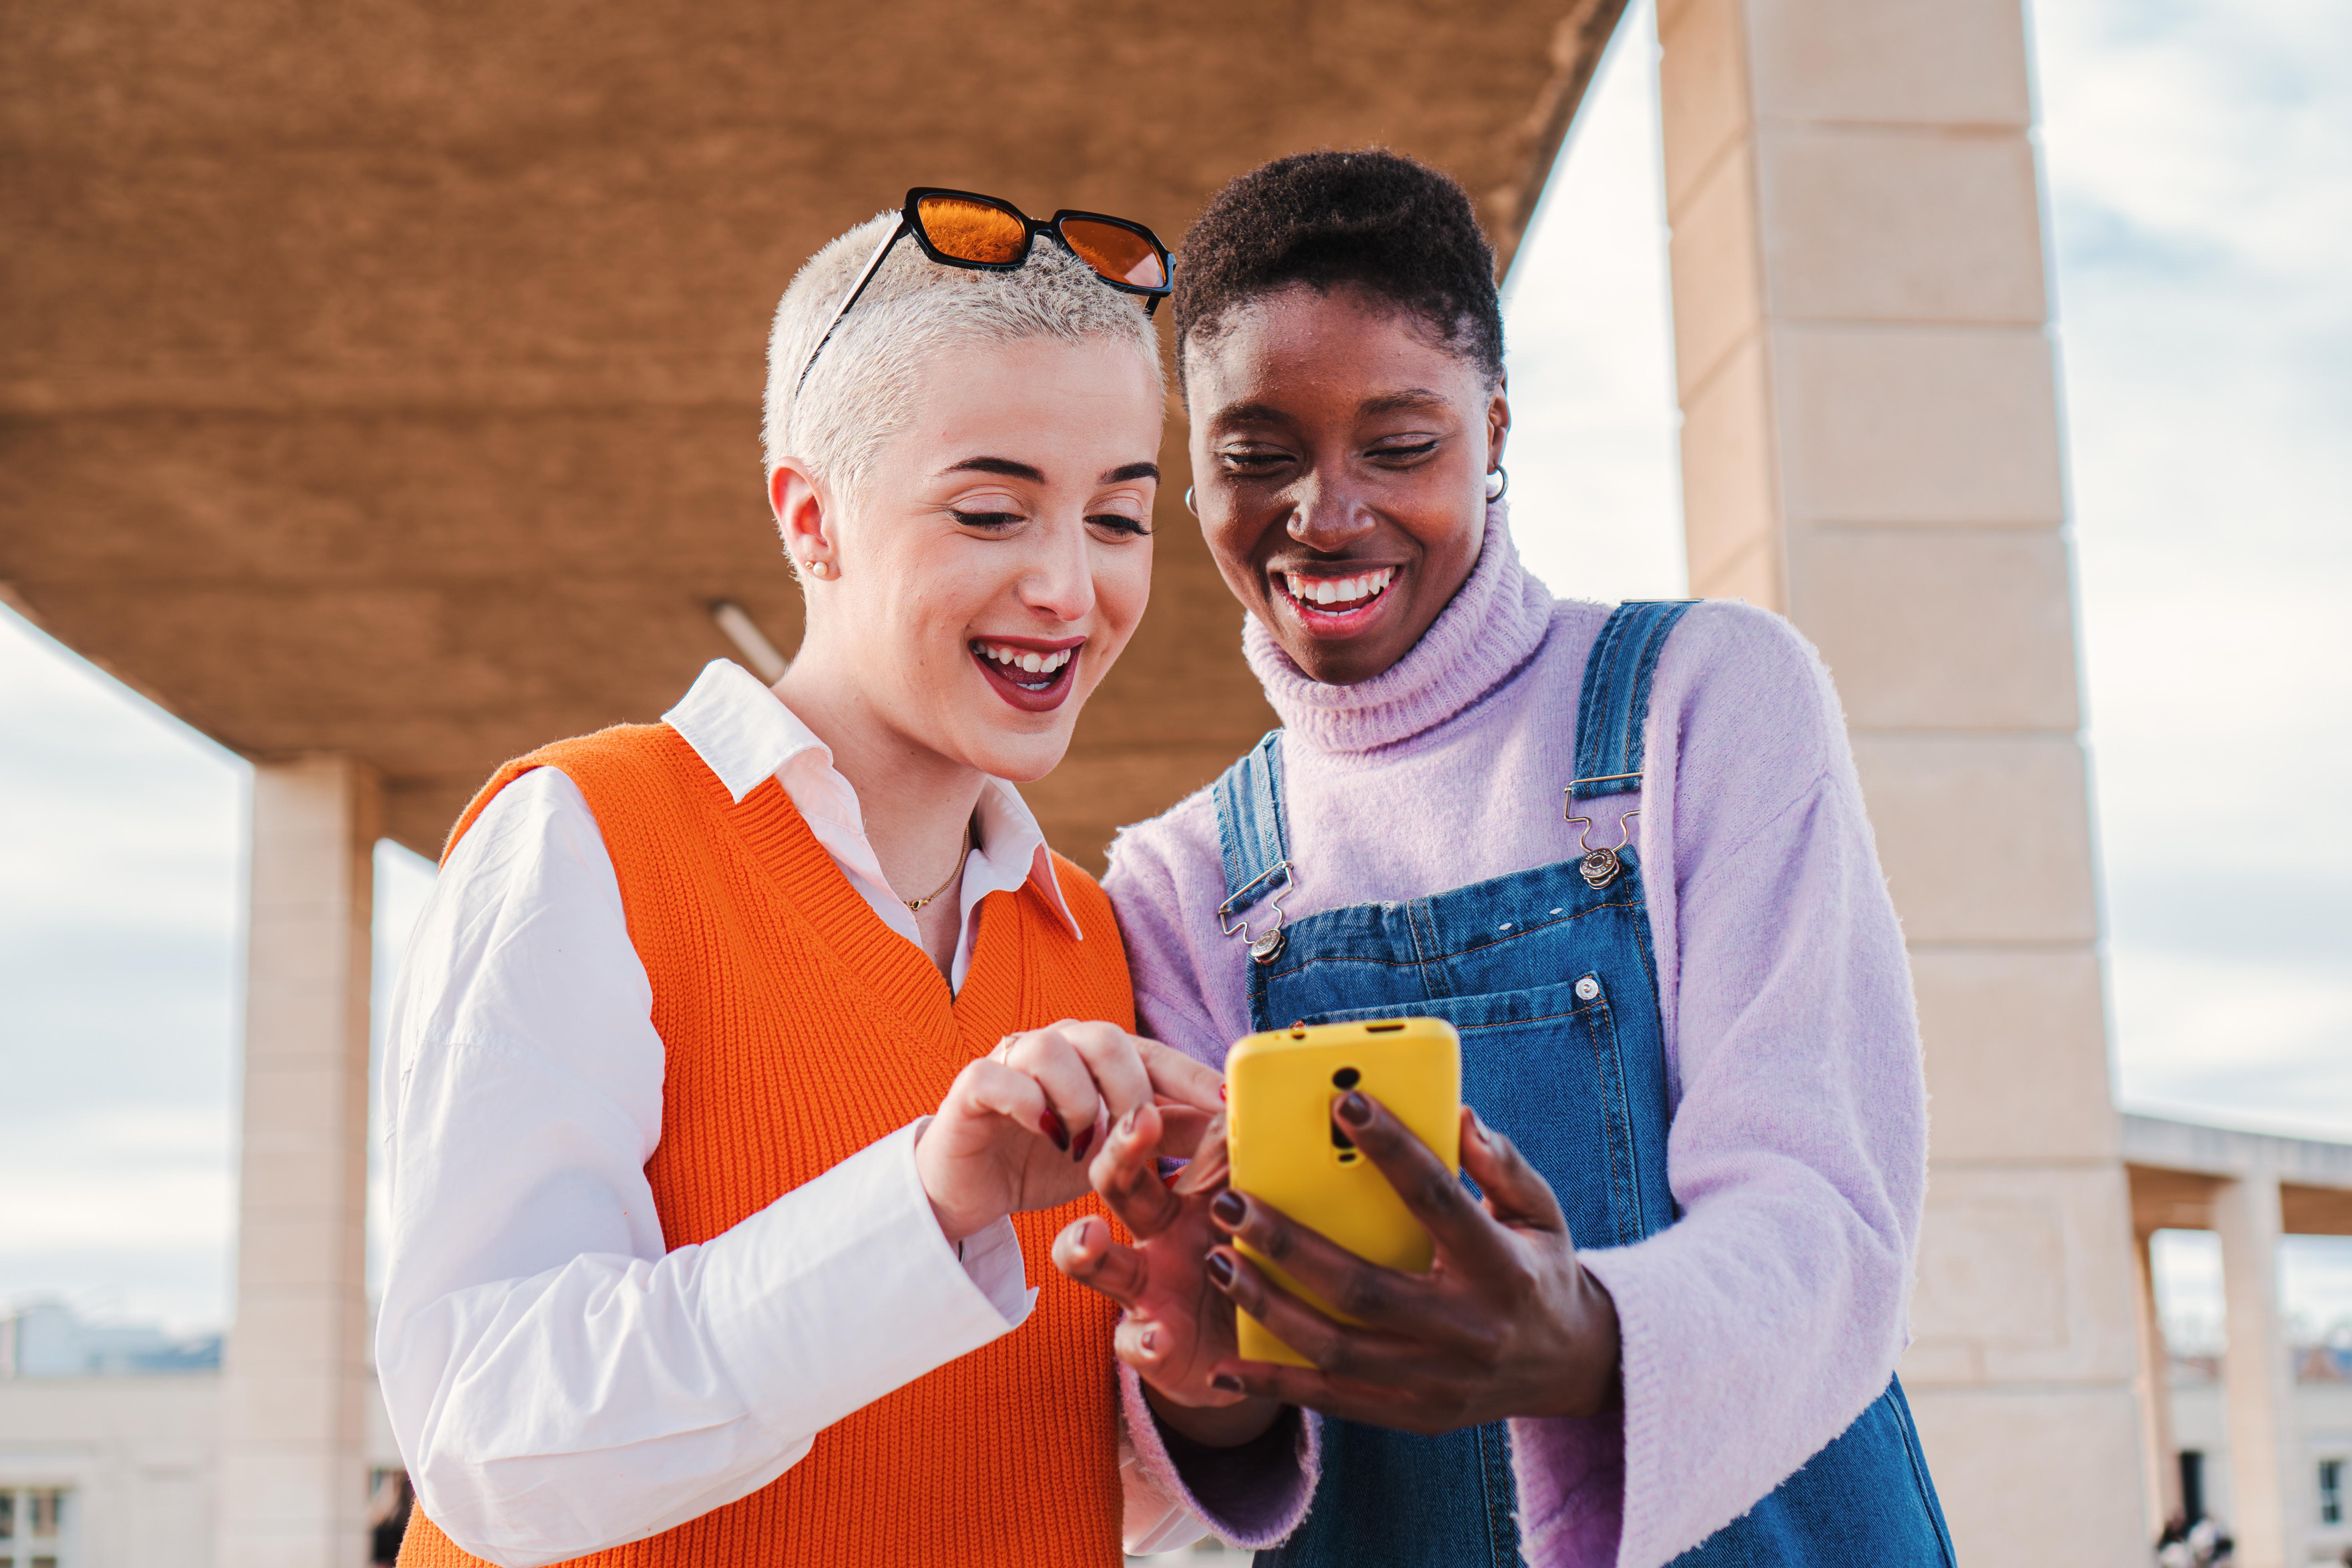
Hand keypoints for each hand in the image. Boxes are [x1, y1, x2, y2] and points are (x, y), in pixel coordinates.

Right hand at [916, 1021, 1223, 1242]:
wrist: (973, 1189)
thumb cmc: (1047, 1162)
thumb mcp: (1113, 1153)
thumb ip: (1159, 1134)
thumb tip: (1225, 1129)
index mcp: (1097, 1057)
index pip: (1155, 1054)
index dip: (1192, 1077)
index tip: (1228, 1106)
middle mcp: (1058, 1045)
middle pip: (1106, 1038)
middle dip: (1131, 1092)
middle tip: (1135, 1139)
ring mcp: (1012, 1059)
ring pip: (1052, 1050)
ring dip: (1077, 1103)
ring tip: (1080, 1146)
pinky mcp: (973, 1084)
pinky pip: (1000, 1077)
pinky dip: (1027, 1103)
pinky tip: (1041, 1133)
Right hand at [1052, 1104, 1283, 1447]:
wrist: (1255, 1351)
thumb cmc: (1256, 1265)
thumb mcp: (1261, 1209)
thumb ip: (1259, 1166)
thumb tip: (1271, 1102)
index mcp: (1182, 1192)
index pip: (1154, 1141)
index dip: (1147, 1117)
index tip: (1156, 1097)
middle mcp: (1154, 1233)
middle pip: (1117, 1181)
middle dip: (1120, 1151)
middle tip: (1138, 1124)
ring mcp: (1144, 1287)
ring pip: (1093, 1258)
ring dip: (1084, 1245)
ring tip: (1090, 1236)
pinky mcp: (1149, 1344)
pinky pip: (1132, 1340)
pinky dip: (1143, 1339)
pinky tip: (1157, 1336)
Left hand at [1199, 1093, 1619, 1433]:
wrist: (1571, 1367)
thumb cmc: (1542, 1269)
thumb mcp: (1541, 1211)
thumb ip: (1500, 1163)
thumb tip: (1457, 1116)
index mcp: (1502, 1267)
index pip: (1437, 1201)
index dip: (1392, 1150)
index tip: (1344, 1103)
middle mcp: (1469, 1331)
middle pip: (1362, 1288)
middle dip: (1288, 1244)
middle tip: (1231, 1201)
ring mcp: (1438, 1383)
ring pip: (1336, 1349)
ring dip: (1268, 1306)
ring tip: (1218, 1261)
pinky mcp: (1415, 1417)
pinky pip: (1333, 1403)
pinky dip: (1276, 1386)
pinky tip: (1225, 1366)